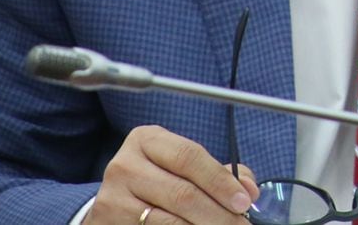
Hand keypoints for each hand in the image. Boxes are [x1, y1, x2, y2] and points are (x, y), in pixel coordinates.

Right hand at [84, 125, 258, 223]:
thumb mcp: (182, 167)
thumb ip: (218, 173)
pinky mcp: (108, 223)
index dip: (221, 181)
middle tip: (241, 224)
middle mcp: (125, 165)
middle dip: (219, 213)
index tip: (244, 201)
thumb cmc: (156, 181)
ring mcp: (113, 197)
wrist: (113, 205)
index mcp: (147, 140)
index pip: (190, 157)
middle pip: (182, 193)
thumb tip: (249, 189)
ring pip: (170, 221)